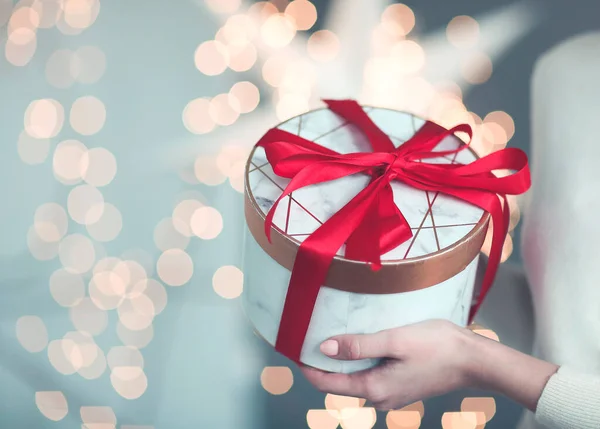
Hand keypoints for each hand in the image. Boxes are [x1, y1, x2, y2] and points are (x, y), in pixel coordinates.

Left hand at [300, 319, 476, 409]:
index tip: (292, 348)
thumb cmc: (438, 346)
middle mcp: (379, 398)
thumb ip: (358, 346)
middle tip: (308, 336)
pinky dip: (359, 361)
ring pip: (354, 378)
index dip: (306, 367)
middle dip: (322, 362)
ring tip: (330, 334)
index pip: (326, 383)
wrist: (474, 360)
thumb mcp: (394, 340)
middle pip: (338, 382)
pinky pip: (370, 375)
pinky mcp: (399, 387)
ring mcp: (390, 395)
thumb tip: (324, 349)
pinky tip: (358, 343)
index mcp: (374, 389)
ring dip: (341, 360)